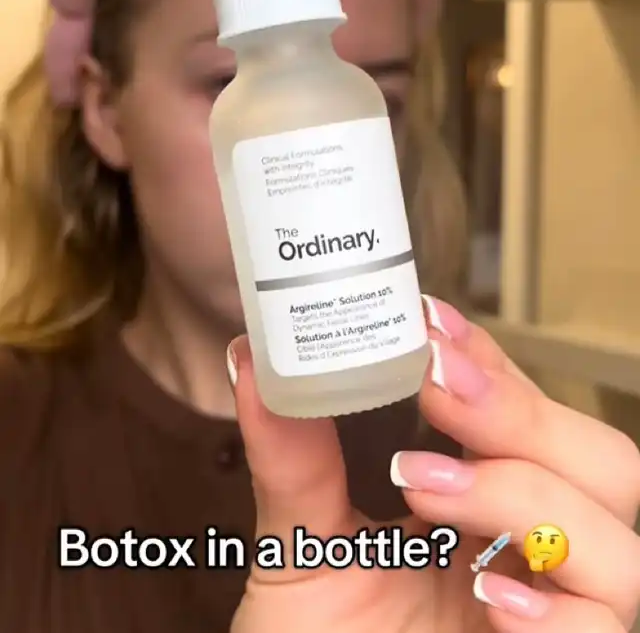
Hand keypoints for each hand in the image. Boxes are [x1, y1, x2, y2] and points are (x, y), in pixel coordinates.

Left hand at [229, 299, 639, 632]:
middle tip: (438, 384)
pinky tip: (488, 593)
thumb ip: (289, 459)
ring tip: (426, 490)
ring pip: (619, 536)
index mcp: (482, 506)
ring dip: (527, 495)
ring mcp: (556, 612)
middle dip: (522, 413)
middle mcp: (532, 551)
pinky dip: (560, 606)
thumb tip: (249, 359)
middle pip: (600, 460)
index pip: (521, 415)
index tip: (431, 323)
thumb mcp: (298, 548)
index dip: (492, 364)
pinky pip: (610, 628)